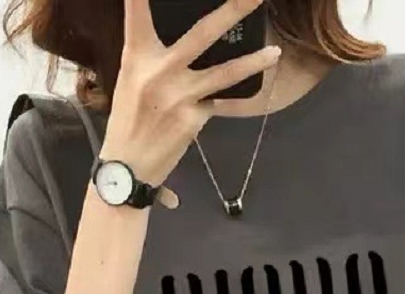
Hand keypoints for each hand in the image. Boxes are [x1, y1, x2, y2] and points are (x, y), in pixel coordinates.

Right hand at [102, 0, 281, 200]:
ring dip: (253, 62)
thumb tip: (182, 44)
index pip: (138, 15)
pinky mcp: (194, 118)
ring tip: (276, 53)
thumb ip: (154, 59)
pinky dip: (234, 101)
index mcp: (137, 57)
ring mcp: (181, 95)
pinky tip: (255, 96)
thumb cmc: (128, 121)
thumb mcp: (131, 81)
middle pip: (202, 34)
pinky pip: (221, 104)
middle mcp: (160, 71)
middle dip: (232, 10)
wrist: (127, 167)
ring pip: (225, 74)